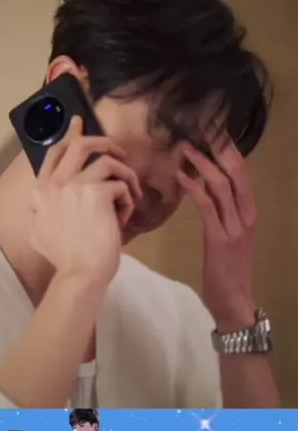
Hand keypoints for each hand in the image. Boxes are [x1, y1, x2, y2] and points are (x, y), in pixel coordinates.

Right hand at [31, 116, 141, 286]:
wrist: (79, 274)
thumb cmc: (64, 259)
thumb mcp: (38, 232)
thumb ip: (39, 212)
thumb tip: (39, 206)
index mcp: (41, 190)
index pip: (56, 151)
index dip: (70, 134)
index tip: (79, 122)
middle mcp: (55, 182)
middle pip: (81, 144)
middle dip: (104, 142)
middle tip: (118, 150)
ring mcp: (75, 185)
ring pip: (108, 162)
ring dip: (124, 177)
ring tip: (130, 196)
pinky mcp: (98, 193)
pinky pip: (120, 185)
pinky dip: (128, 200)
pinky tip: (126, 218)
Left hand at [177, 138, 255, 329]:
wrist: (234, 302)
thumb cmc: (227, 269)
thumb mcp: (227, 234)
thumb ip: (221, 210)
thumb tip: (205, 184)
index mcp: (249, 211)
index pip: (242, 172)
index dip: (229, 149)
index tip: (213, 130)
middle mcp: (247, 214)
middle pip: (237, 171)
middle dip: (219, 147)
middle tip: (202, 127)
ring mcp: (236, 226)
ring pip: (222, 185)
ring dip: (202, 163)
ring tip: (184, 147)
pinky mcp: (221, 239)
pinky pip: (208, 207)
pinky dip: (194, 189)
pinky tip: (180, 178)